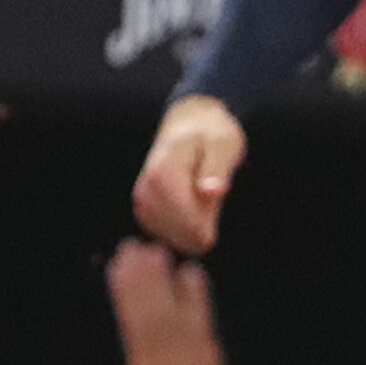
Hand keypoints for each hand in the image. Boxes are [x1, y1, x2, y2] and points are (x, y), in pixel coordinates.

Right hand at [50, 240, 251, 364]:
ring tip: (156, 248)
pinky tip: (192, 272)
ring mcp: (197, 355)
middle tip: (130, 244)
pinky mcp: (211, 356)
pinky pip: (203, 318)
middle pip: (156, 307)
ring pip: (179, 307)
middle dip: (143, 274)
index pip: (136, 322)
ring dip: (167, 277)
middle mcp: (176, 359)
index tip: (117, 264)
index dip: (126, 291)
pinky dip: (197, 294)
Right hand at [129, 93, 248, 254]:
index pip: (190, 224)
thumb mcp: (222, 144)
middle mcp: (146, 191)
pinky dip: (188, 227)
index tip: (216, 194)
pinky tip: (193, 204)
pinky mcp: (145, 212)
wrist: (188, 125)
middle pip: (186, 234)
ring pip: (180, 239)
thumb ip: (216, 169)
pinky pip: (173, 237)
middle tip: (208, 188)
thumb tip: (212, 191)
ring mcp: (143, 203)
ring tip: (200, 192)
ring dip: (197, 225)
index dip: (210, 220)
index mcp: (163, 174)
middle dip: (204, 221)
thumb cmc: (209, 135)